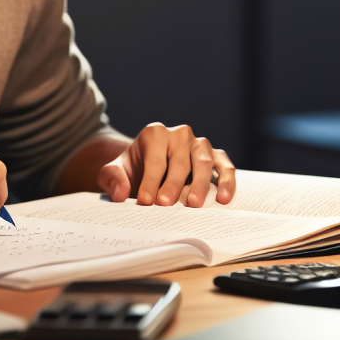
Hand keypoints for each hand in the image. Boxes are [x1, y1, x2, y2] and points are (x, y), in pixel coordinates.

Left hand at [97, 123, 235, 206]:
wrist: (149, 168)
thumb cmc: (134, 170)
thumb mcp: (116, 171)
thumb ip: (112, 179)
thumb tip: (120, 194)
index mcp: (155, 133)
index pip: (154, 158)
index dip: (149, 181)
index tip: (145, 202)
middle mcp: (180, 134)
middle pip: (179, 160)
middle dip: (172, 184)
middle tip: (165, 205)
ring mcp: (200, 144)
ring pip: (204, 160)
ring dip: (200, 183)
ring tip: (193, 204)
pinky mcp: (217, 156)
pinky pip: (225, 166)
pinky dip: (227, 181)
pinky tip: (223, 199)